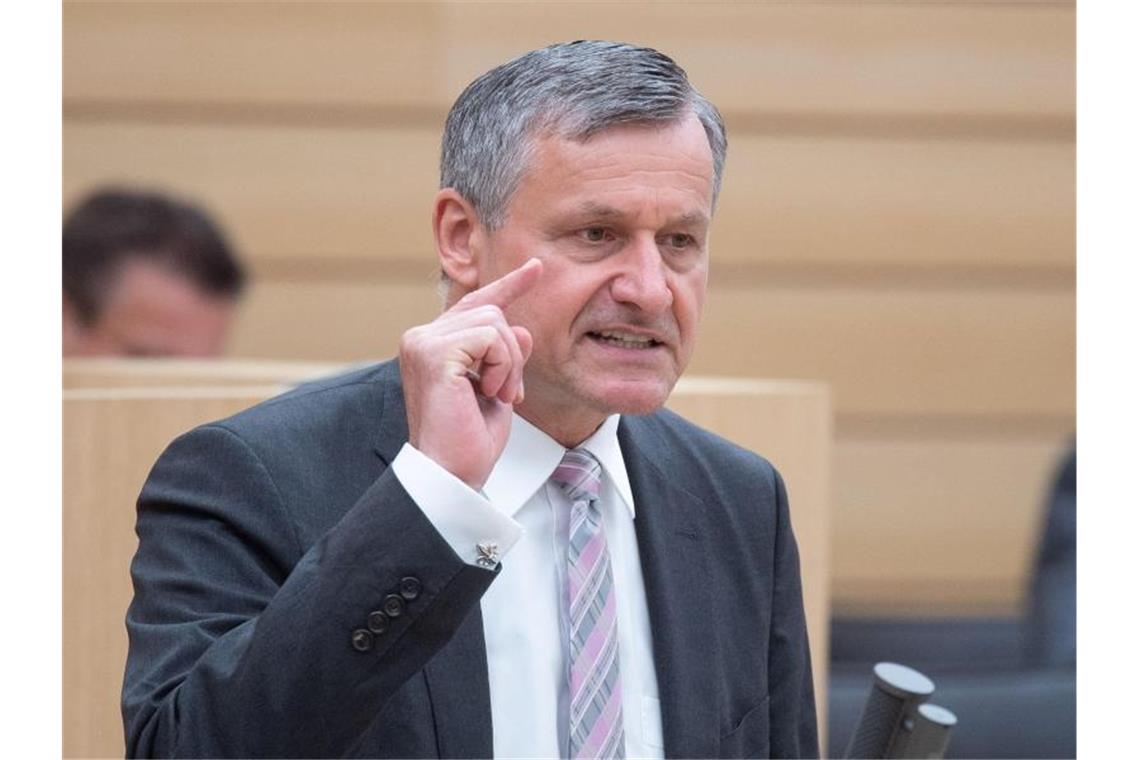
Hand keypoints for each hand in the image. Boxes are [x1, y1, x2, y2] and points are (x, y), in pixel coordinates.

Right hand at [399, 258, 541, 488]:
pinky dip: (503, 366)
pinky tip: (489, 392)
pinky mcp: (434, 352)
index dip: (509, 286)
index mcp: (432, 345)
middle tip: (508, 395)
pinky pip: (492, 336)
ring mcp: (423, 343)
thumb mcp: (498, 391)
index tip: (536, 268)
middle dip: (513, 354)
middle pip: (492, 311)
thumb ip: (507, 357)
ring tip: (496, 396)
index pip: (475, 305)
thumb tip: (523, 330)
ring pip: (495, 321)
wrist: (452, 474)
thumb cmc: (470, 442)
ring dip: (509, 363)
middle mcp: (421, 338)